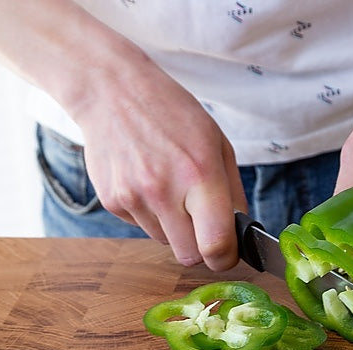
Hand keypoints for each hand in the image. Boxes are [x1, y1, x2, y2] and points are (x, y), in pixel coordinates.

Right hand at [72, 45, 246, 270]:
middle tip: (201, 227)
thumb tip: (240, 233)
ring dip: (173, 228)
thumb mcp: (217, 144)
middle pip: (189, 256)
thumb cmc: (172, 114)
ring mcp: (133, 197)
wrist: (112, 90)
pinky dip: (149, 214)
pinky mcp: (112, 202)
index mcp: (199, 173)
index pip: (216, 245)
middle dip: (200, 248)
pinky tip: (146, 182)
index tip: (227, 253)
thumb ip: (232, 193)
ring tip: (169, 189)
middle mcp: (164, 189)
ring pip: (165, 243)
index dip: (226, 258)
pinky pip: (141, 227)